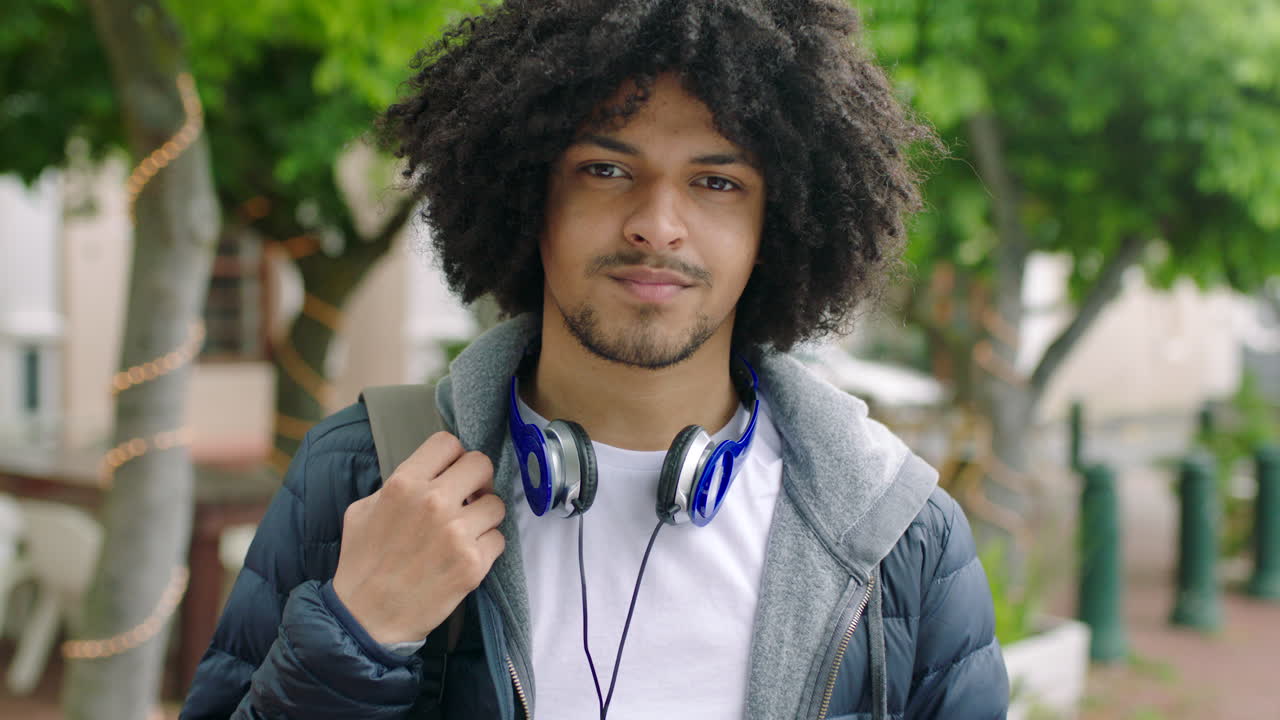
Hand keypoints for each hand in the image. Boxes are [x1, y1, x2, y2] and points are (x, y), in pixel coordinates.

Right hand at [332, 431, 505, 643]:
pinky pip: (498, 540)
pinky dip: (486, 548)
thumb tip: (428, 472)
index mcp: (404, 484)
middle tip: (468, 498)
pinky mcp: (473, 564)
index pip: (448, 443)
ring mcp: (456, 533)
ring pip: (496, 504)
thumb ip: (396, 485)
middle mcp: (433, 502)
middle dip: (477, 481)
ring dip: (484, 518)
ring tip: (465, 532)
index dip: (453, 457)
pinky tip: (465, 557)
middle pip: (481, 464)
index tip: (452, 472)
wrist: (366, 619)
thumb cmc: (362, 564)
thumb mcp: (363, 510)